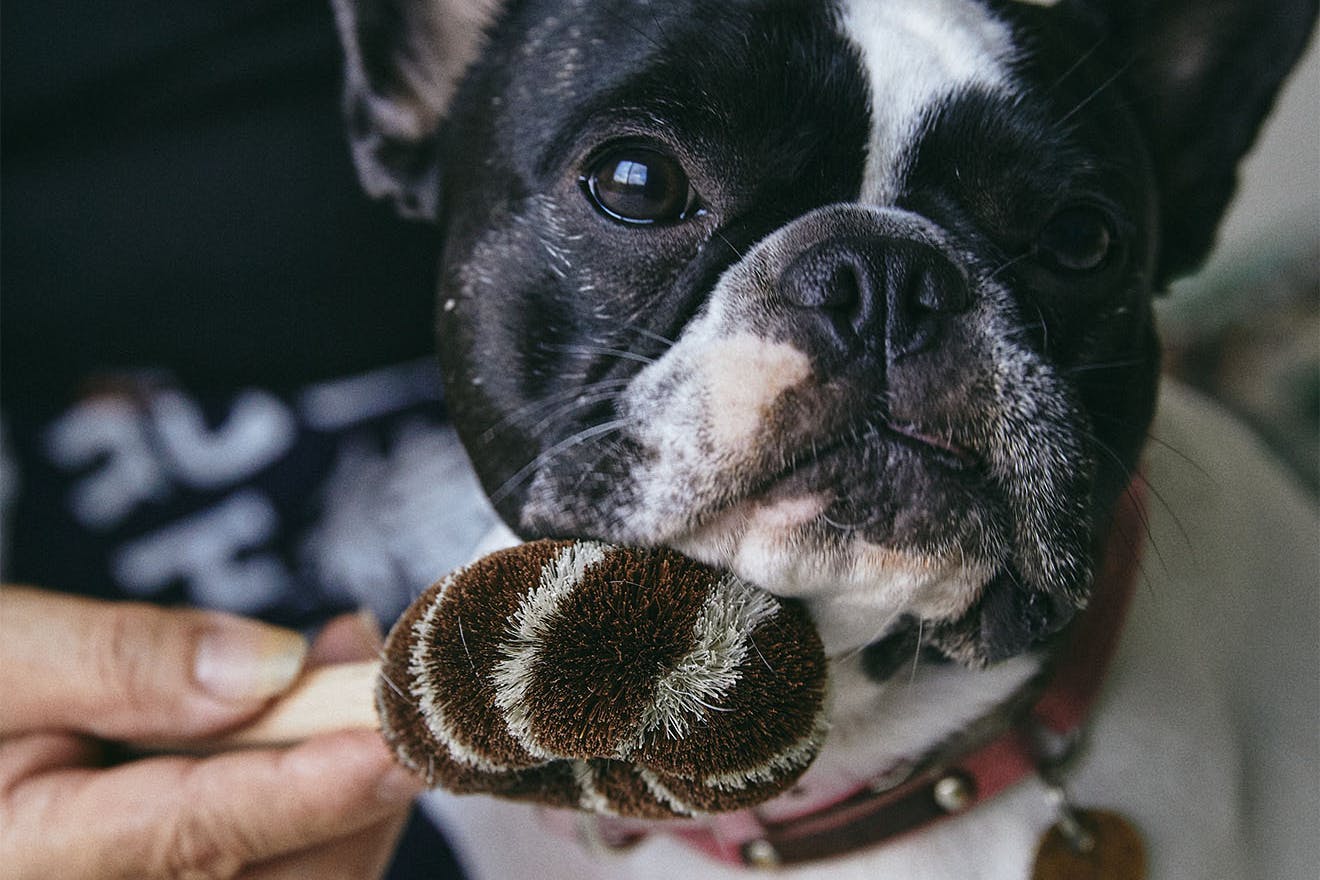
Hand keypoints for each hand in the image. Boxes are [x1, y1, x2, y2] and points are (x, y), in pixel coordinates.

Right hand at [0, 588, 424, 879]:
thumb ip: (120, 663)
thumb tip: (266, 666)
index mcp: (28, 869)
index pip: (194, 841)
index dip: (306, 791)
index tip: (392, 741)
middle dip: (352, 778)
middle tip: (370, 661)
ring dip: (351, 786)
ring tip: (340, 672)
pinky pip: (291, 872)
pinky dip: (326, 802)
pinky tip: (317, 725)